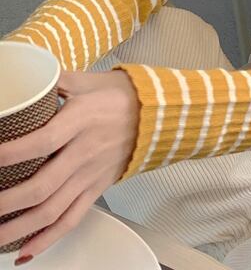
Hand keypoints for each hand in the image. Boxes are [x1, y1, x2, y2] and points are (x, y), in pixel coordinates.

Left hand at [0, 70, 139, 261]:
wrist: (159, 113)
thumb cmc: (123, 95)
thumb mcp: (88, 80)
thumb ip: (56, 81)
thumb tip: (29, 75)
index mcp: (82, 120)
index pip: (43, 141)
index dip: (13, 153)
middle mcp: (85, 152)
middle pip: (42, 186)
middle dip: (6, 202)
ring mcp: (91, 174)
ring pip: (52, 210)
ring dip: (18, 228)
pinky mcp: (98, 188)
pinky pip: (72, 219)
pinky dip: (48, 238)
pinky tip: (25, 251)